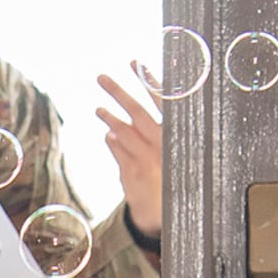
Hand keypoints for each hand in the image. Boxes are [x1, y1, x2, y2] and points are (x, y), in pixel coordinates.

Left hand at [95, 68, 161, 240]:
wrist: (172, 216)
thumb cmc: (178, 181)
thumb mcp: (176, 154)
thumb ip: (159, 134)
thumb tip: (156, 115)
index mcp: (174, 134)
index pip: (161, 100)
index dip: (149, 80)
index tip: (136, 62)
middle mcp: (160, 143)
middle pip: (137, 110)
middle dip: (118, 91)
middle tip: (101, 77)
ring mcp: (145, 157)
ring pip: (123, 130)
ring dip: (109, 117)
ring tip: (99, 108)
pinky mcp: (131, 172)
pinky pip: (118, 150)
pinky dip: (113, 140)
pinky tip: (109, 133)